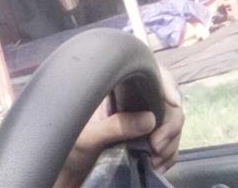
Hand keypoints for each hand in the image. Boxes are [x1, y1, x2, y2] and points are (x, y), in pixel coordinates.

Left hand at [55, 65, 183, 187]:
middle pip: (165, 98)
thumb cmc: (67, 144)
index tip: (172, 102)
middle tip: (157, 147)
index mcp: (113, 83)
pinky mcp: (145, 133)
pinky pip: (169, 138)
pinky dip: (169, 153)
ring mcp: (139, 113)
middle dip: (169, 123)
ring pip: (171, 120)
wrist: (66, 167)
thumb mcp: (86, 136)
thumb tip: (150, 119)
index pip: (148, 70)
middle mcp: (129, 94)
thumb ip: (114, 126)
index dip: (165, 82)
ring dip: (171, 142)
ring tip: (156, 161)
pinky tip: (158, 164)